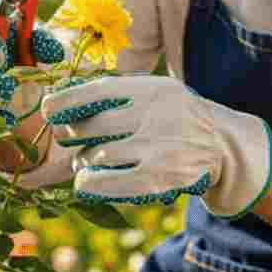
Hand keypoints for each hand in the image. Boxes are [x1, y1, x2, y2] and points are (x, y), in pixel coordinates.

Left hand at [40, 74, 271, 215]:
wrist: (223, 146)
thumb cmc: (176, 116)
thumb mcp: (155, 91)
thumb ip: (117, 92)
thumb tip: (61, 93)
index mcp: (150, 89)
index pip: (93, 92)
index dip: (63, 102)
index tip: (48, 109)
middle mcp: (152, 116)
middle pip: (89, 126)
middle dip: (72, 135)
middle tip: (71, 140)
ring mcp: (155, 148)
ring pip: (95, 155)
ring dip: (83, 160)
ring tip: (87, 160)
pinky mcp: (157, 178)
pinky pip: (106, 182)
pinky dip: (88, 182)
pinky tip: (85, 181)